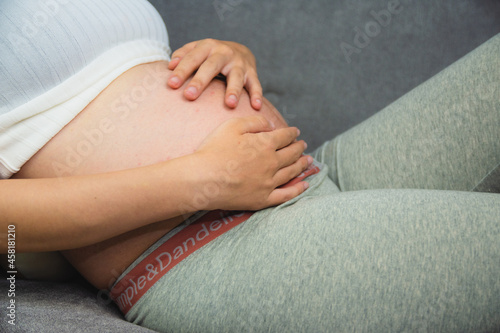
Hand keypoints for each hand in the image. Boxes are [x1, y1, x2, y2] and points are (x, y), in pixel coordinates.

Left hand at [167, 39, 262, 109]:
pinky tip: (255, 106)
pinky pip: (255, 84)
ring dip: (233, 90)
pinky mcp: (252, 73)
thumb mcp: (197, 50)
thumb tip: (169, 66)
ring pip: (236, 76)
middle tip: (189, 96)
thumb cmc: (211, 55)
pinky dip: (257, 94)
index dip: (181, 71)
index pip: (192, 58)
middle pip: (211, 67)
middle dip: (200, 81)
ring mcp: (239, 63)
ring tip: (230, 104)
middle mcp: (224, 53)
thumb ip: (183, 55)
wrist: (239, 49)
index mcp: (207, 46)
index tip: (172, 85)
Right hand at [191, 116, 311, 210]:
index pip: (284, 136)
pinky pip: (286, 195)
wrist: (203, 179)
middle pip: (291, 154)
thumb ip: (254, 122)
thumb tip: (270, 125)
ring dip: (302, 165)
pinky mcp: (263, 199)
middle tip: (303, 145)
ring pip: (291, 172)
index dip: (292, 133)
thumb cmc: (214, 150)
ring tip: (308, 161)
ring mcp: (269, 183)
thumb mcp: (232, 126)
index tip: (296, 132)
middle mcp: (271, 163)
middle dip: (299, 148)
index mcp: (265, 144)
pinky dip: (298, 189)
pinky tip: (305, 185)